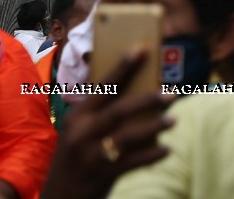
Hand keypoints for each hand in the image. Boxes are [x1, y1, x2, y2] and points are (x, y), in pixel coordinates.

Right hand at [39, 50, 172, 198]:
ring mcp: (90, 156)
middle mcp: (81, 135)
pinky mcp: (101, 175)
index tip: (141, 49)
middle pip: (118, 112)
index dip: (122, 68)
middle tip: (171, 94)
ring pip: (127, 137)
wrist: (60, 197)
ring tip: (173, 120)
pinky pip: (132, 162)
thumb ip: (102, 115)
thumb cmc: (76, 157)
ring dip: (153, 127)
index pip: (102, 88)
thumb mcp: (80, 133)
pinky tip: (167, 149)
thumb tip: (143, 92)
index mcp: (77, 118)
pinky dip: (151, 156)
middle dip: (147, 100)